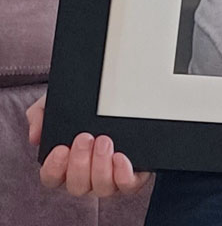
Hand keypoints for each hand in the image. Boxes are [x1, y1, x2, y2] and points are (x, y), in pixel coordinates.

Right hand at [27, 93, 150, 197]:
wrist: (122, 88)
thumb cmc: (85, 102)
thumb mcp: (59, 102)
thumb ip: (40, 114)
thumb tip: (35, 135)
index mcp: (66, 163)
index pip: (52, 177)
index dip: (54, 168)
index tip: (61, 149)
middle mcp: (87, 174)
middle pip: (77, 186)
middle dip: (79, 163)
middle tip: (86, 138)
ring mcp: (109, 176)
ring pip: (101, 188)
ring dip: (100, 167)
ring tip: (105, 141)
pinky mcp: (132, 173)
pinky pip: (128, 185)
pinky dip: (123, 175)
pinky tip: (120, 157)